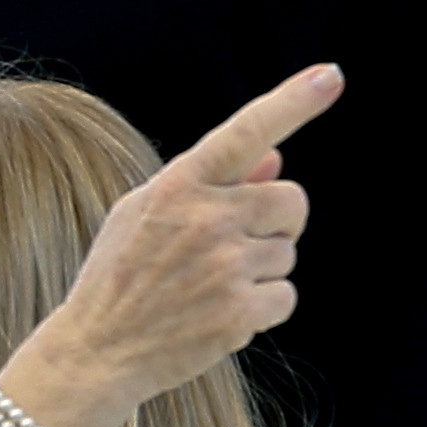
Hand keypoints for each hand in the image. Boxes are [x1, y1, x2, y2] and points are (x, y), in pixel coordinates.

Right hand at [0, 62, 341, 426]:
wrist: (96, 351)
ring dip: (261, 271)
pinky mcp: (240, 311)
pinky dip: (263, 309)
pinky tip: (220, 315)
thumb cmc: (122, 276)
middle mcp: (207, 217)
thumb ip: (211, 183)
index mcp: (179, 184)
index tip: (330, 75)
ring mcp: (226, 265)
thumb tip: (276, 160)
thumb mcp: (146, 214)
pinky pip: (286, 297)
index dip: (292, 101)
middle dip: (278, 222)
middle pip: (292, 201)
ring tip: (210, 287)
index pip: (245, 131)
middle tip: (237, 245)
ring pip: (287, 253)